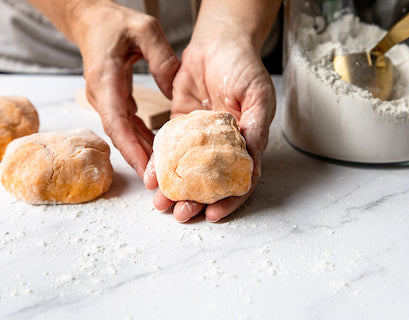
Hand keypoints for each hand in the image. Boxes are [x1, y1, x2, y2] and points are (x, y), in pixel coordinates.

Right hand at [70, 0, 178, 177]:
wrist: (90, 21)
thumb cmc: (114, 22)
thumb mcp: (145, 29)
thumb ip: (162, 57)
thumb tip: (174, 91)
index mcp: (106, 80)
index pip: (117, 123)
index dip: (131, 149)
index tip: (145, 170)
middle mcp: (102, 96)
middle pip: (120, 135)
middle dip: (138, 159)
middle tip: (159, 182)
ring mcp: (105, 100)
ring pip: (124, 133)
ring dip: (141, 152)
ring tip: (162, 172)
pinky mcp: (112, 101)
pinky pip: (127, 124)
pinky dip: (140, 138)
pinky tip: (157, 149)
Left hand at [144, 26, 275, 221]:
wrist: (217, 42)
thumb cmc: (243, 67)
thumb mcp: (258, 96)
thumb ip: (256, 130)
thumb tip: (253, 168)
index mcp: (245, 144)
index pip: (238, 181)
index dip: (228, 200)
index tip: (213, 215)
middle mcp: (221, 147)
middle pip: (209, 183)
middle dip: (196, 201)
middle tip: (180, 213)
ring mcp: (199, 139)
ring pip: (186, 172)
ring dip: (174, 189)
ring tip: (160, 202)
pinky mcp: (179, 128)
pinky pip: (168, 150)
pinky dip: (160, 164)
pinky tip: (151, 175)